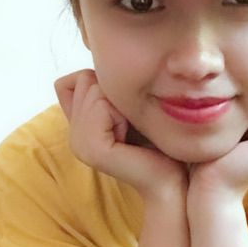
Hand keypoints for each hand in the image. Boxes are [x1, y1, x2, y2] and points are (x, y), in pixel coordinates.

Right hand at [54, 69, 188, 205]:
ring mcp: (79, 144)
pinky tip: (132, 138)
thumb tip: (87, 69)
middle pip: (84, 79)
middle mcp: (74, 135)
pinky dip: (122, 113)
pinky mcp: (91, 150)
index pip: (73, 80)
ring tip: (135, 131)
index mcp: (79, 126)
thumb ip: (105, 88)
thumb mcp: (130, 107)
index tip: (129, 114)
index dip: (108, 86)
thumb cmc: (159, 140)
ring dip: (122, 103)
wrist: (175, 178)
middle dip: (117, 92)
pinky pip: (101, 105)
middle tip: (135, 124)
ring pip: (93, 88)